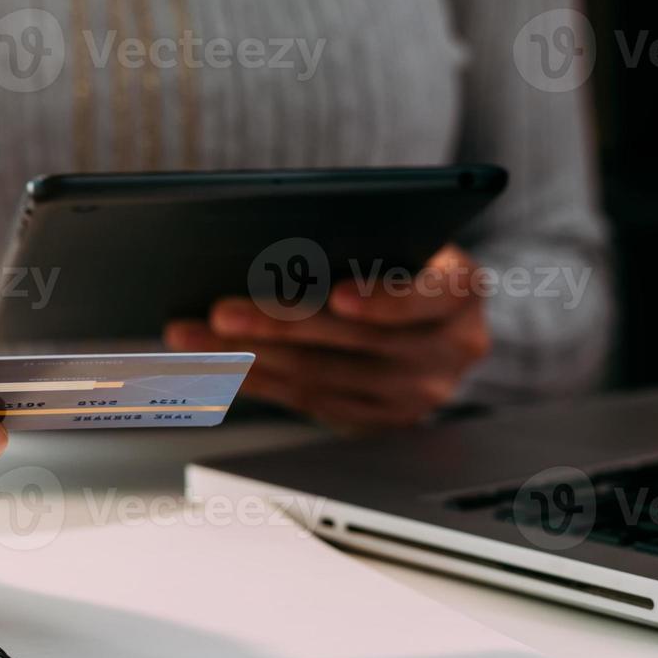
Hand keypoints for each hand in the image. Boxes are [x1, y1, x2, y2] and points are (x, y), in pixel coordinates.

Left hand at [165, 246, 490, 430]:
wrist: (428, 313)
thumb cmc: (400, 258)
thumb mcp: (399, 236)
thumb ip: (360, 238)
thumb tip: (274, 240)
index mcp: (461, 292)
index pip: (430, 296)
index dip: (384, 299)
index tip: (338, 295)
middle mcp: (450, 350)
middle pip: (357, 341)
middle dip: (280, 325)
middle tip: (222, 314)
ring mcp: (417, 394)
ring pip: (323, 377)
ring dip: (249, 358)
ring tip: (196, 339)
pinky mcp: (380, 421)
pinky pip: (310, 403)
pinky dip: (258, 381)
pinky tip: (216, 366)